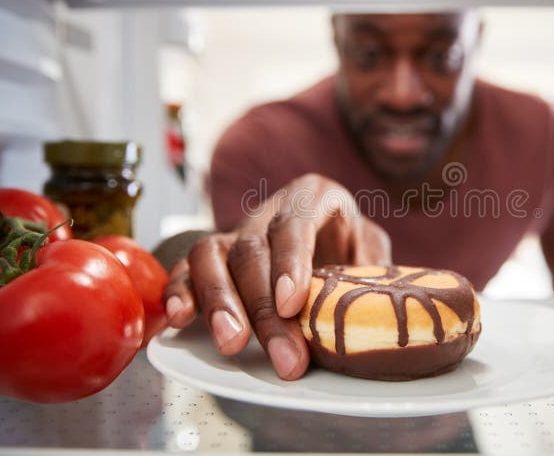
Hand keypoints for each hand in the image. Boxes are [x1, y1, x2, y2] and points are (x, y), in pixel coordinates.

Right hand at [162, 174, 390, 379]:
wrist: (329, 230)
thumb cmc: (350, 241)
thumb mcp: (371, 247)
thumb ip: (372, 270)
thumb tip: (373, 307)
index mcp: (314, 195)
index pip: (295, 223)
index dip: (291, 262)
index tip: (291, 303)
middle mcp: (270, 209)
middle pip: (253, 251)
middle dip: (263, 308)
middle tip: (284, 358)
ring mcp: (237, 230)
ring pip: (212, 255)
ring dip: (219, 302)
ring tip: (232, 344)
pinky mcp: (214, 254)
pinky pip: (187, 266)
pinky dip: (180, 291)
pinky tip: (180, 319)